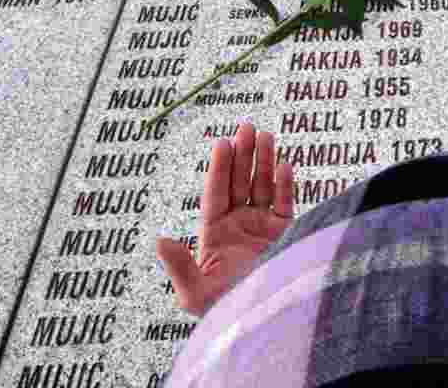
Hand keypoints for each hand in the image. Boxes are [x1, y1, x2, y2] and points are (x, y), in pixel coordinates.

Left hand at [156, 122, 294, 316]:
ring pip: (263, 186)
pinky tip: (283, 166)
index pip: (216, 193)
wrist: (265, 321)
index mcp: (215, 234)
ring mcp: (264, 228)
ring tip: (265, 136)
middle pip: (240, 182)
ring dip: (264, 161)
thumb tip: (160, 238)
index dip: (220, 167)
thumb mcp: (195, 292)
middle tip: (246, 127)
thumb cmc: (226, 312)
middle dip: (243, 155)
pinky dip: (286, 185)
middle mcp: (239, 226)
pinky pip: (286, 203)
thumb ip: (179, 265)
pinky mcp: (287, 234)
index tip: (223, 142)